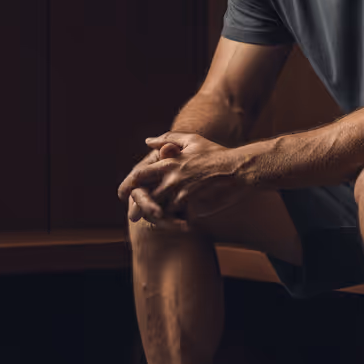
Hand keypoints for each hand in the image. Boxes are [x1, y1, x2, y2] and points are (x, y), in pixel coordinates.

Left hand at [118, 132, 247, 228]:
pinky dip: (175, 222)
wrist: (240, 168)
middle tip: (133, 216)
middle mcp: (172, 179)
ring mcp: (183, 195)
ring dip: (156, 217)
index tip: (124, 196)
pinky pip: (178, 218)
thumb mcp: (192, 140)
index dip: (127, 186)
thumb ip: (168, 138)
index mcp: (169, 163)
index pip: (138, 175)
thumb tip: (148, 141)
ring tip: (155, 221)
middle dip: (138, 207)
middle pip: (145, 198)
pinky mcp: (194, 207)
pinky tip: (177, 224)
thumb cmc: (217, 153)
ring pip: (159, 210)